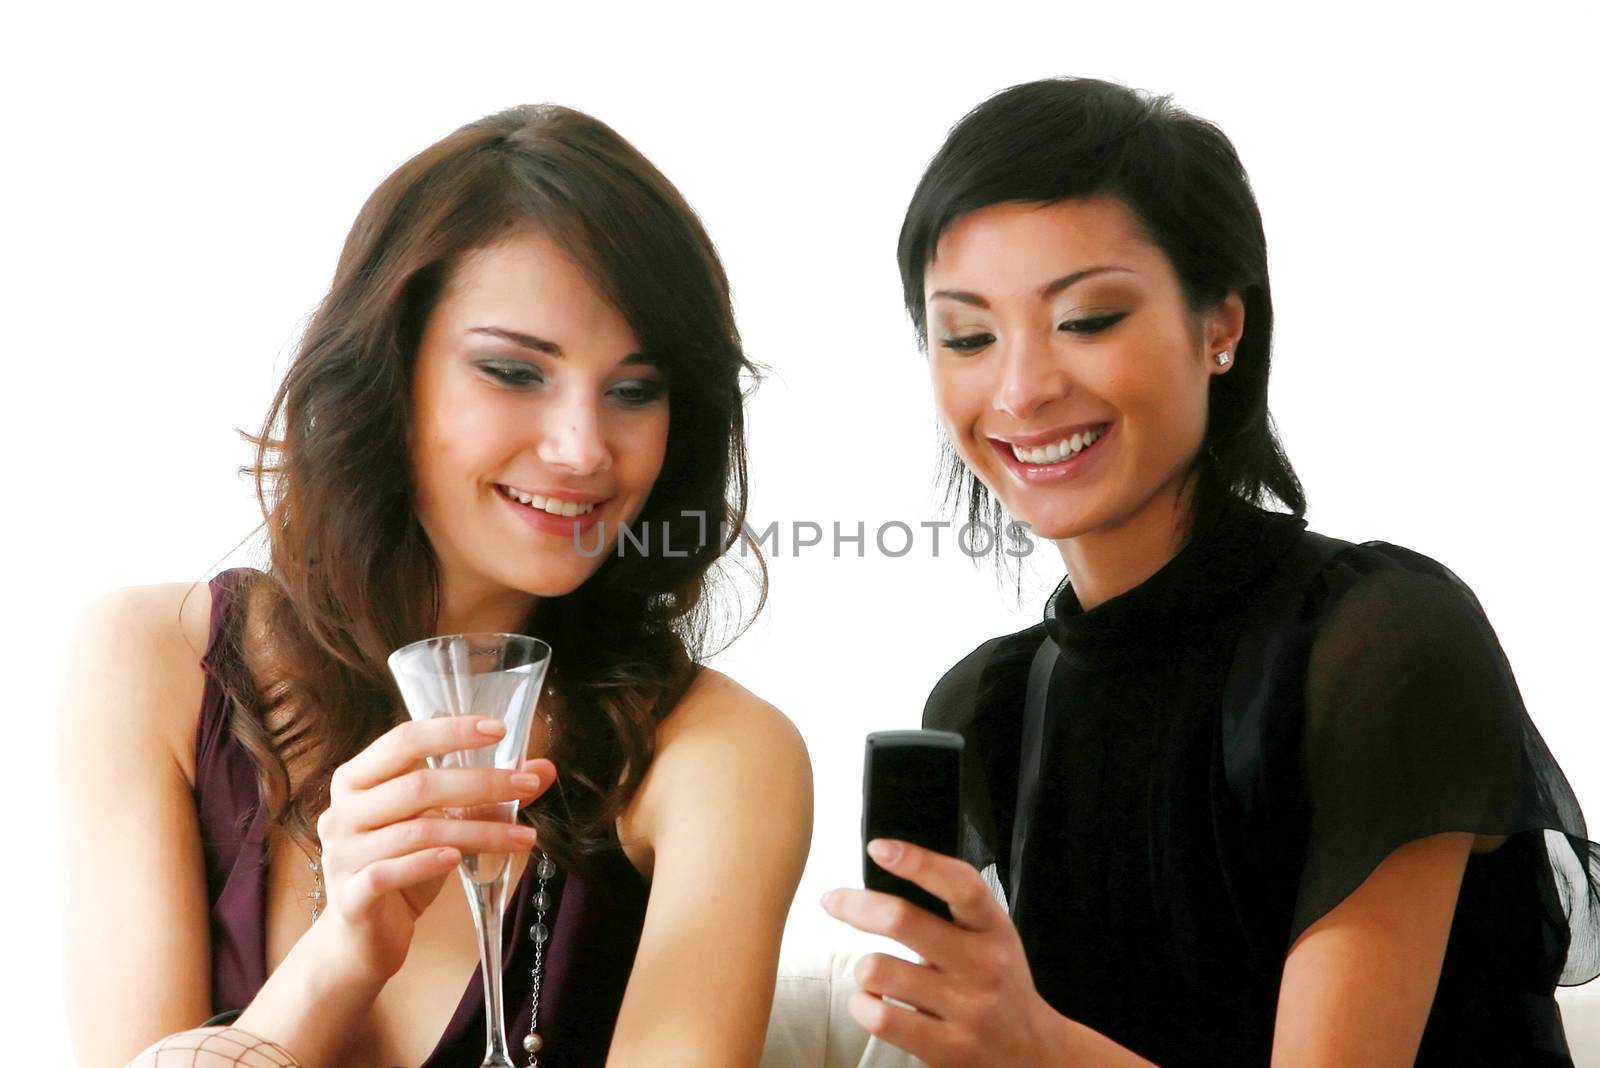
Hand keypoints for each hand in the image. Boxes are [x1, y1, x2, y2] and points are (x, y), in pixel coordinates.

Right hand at [314, 715, 554, 982]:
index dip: (451, 732)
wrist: (360, 940)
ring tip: (523, 836)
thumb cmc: (402, 869)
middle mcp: (341, 811)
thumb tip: (542, 769)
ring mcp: (341, 854)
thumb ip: (484, 795)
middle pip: (417, 785)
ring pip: (418, 831)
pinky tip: (458, 860)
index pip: (403, 741)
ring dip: (478, 831)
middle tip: (527, 784)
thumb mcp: (441, 825)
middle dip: (481, 783)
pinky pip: (389, 872)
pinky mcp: (349, 897)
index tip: (499, 730)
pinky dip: (426, 863)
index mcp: (356, 779)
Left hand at [820, 839, 1064, 1067]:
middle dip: (855, 905)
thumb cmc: (998, 981)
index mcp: (994, 928)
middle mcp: (982, 965)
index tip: (879, 848)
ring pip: (879, 970)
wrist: (1032, 1051)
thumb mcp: (992, 935)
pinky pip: (880, 1017)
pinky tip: (873, 1002)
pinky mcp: (946, 1048)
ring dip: (862, 967)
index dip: (917, 861)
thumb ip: (954, 907)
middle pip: (903, 920)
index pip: (960, 884)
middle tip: (833, 901)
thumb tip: (890, 868)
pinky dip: (862, 1005)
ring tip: (871, 972)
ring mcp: (965, 1008)